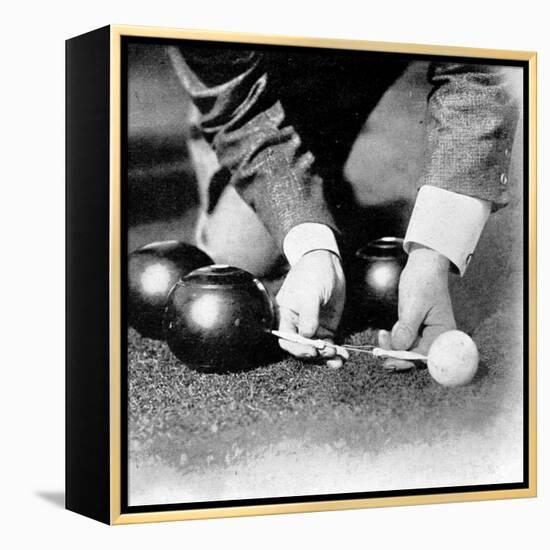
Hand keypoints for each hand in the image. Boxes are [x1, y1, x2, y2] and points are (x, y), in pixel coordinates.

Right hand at [276, 250, 345, 367]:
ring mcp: (312, 328)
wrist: (326, 264)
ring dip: (327, 356)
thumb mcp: (309, 294)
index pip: (287, 339)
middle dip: (315, 354)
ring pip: (317, 349)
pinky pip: (329, 344)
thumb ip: (308, 316)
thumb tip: (307, 336)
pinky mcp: (325, 328)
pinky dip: (336, 351)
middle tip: (329, 353)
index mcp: (285, 317)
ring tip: (340, 359)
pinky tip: (343, 355)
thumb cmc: (311, 275)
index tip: (311, 351)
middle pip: (302, 348)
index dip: (297, 348)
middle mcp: (297, 326)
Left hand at [379, 243, 455, 370]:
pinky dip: (394, 339)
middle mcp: (437, 336)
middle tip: (379, 351)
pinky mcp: (416, 329)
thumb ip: (407, 329)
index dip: (408, 361)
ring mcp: (426, 333)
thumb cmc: (424, 283)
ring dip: (393, 346)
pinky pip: (404, 340)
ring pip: (408, 348)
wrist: (423, 266)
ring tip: (382, 335)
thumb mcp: (414, 306)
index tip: (391, 362)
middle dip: (397, 354)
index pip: (427, 356)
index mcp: (444, 333)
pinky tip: (385, 332)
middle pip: (417, 355)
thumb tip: (399, 348)